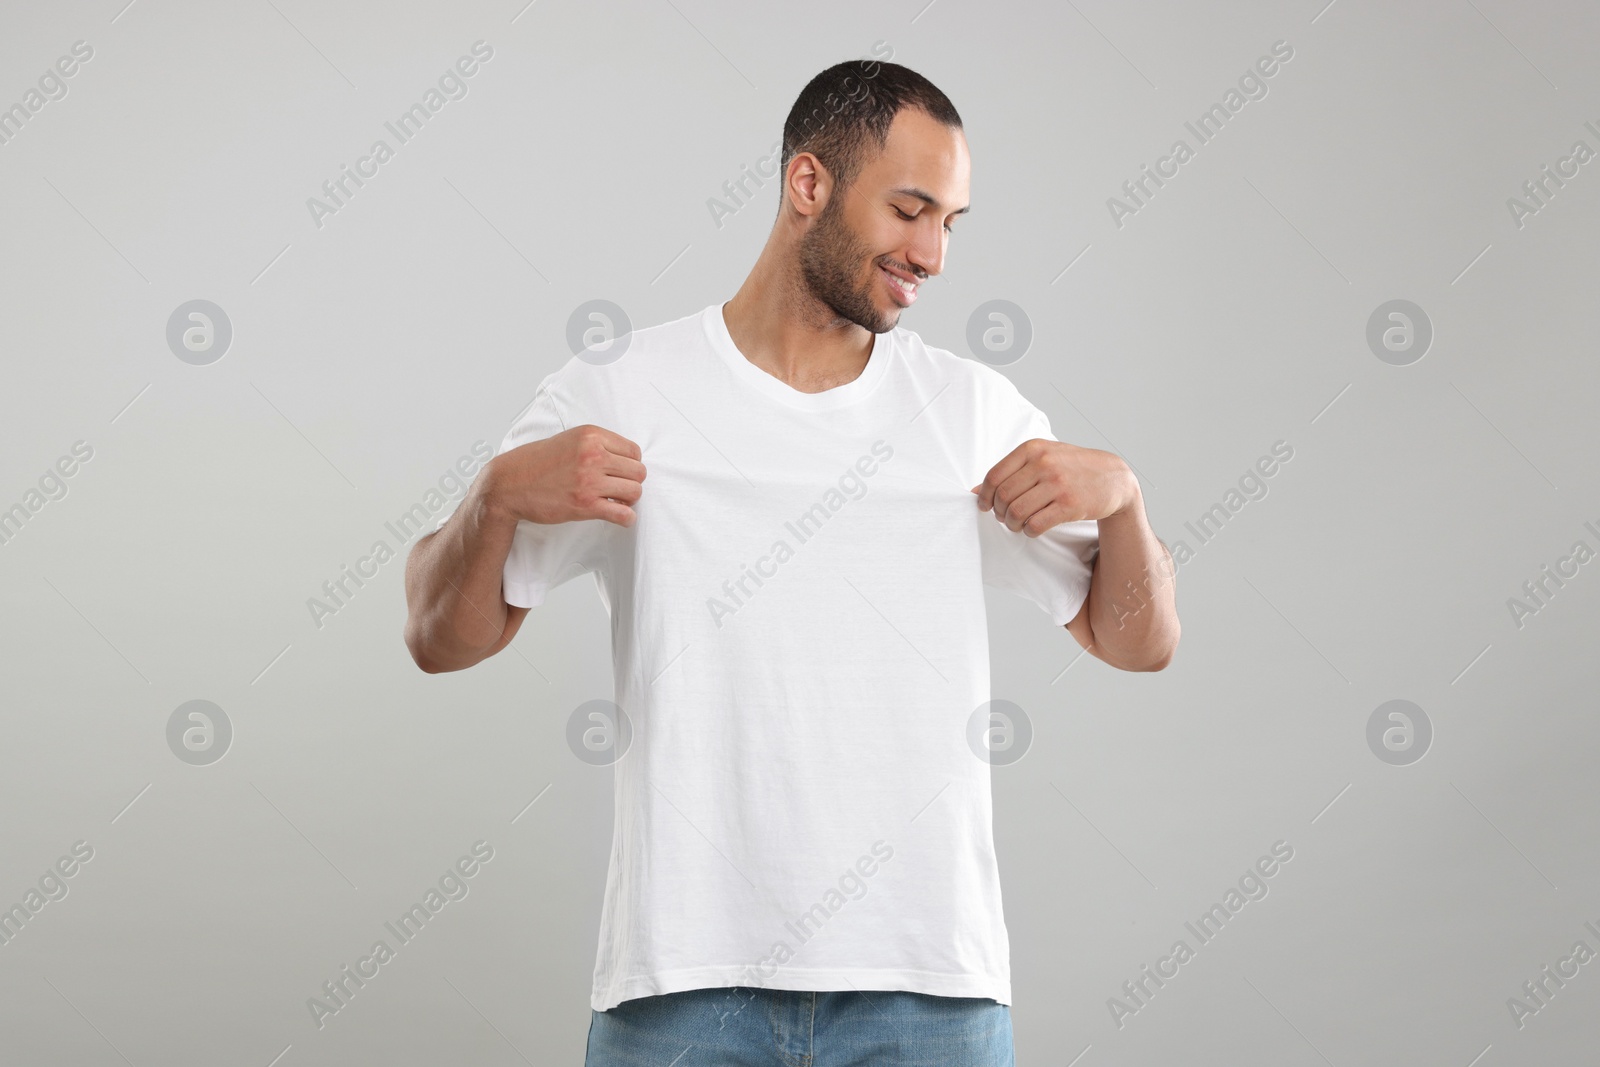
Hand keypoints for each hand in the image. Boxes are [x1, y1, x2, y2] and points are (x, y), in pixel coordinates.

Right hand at [485, 424, 645, 527]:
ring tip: (615, 501)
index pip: (634, 451)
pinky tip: (619, 516)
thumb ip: (597, 445)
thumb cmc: (537, 462)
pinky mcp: (585, 505)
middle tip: (617, 488)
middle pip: (638, 472)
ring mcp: (589, 481)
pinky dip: (626, 518)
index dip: (630, 464)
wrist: (510, 484)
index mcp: (591, 436)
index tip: (619, 472)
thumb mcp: (570, 439)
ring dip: (628, 500)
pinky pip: (623, 514)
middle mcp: (592, 455)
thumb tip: (627, 459)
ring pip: (635, 492)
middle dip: (630, 482)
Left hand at [971, 439, 1136, 534]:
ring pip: (1016, 512)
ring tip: (1018, 524)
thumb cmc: (1072, 467)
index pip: (994, 476)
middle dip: (999, 513)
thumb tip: (976, 491)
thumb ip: (1011, 470)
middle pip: (1003, 497)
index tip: (985, 506)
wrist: (1114, 477)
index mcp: (1033, 449)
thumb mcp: (1043, 457)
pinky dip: (1029, 531)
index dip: (984, 496)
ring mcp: (1057, 484)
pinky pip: (1035, 525)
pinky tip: (1033, 528)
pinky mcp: (1069, 505)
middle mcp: (1044, 464)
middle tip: (1005, 517)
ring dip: (1012, 524)